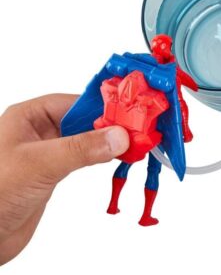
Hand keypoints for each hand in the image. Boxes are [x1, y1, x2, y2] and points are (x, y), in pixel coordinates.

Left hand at [0, 94, 128, 264]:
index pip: (74, 103)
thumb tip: (118, 136)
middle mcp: (40, 130)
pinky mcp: (54, 171)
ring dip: (108, 141)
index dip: (102, 107)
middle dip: (109, 124)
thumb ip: (79, 149)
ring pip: (86, 138)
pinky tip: (116, 157)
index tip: (129, 113)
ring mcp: (49, 151)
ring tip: (133, 143)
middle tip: (137, 130)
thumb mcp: (39, 164)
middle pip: (84, 119)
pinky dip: (101, 156)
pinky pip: (84, 157)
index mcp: (30, 116)